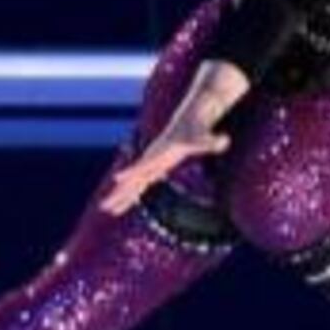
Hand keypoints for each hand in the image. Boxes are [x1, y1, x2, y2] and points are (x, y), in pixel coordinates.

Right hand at [100, 105, 227, 218]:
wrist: (189, 120)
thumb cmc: (197, 130)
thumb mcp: (205, 138)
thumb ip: (213, 142)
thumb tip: (225, 141)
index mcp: (160, 154)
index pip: (143, 165)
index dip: (131, 173)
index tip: (117, 179)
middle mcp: (152, 160)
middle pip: (132, 179)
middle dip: (119, 193)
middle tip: (105, 207)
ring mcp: (151, 165)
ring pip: (133, 184)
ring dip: (121, 197)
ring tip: (107, 210)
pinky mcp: (154, 168)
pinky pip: (139, 185)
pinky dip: (131, 195)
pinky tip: (123, 204)